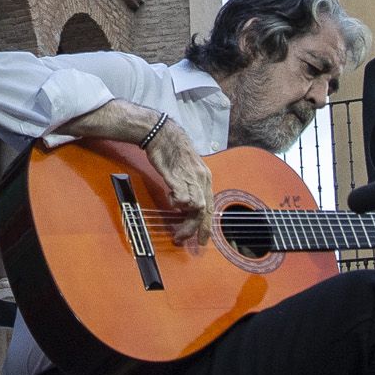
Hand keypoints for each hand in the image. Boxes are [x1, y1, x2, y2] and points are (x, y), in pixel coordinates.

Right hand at [147, 124, 215, 244]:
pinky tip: (172, 201)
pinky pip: (182, 195)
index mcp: (205, 178)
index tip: (201, 240)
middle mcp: (201, 179)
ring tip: (176, 229)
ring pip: (196, 205)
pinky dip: (178, 203)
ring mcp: (190, 178)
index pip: (210, 207)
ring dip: (186, 220)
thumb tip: (187, 205)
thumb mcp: (187, 170)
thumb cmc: (173, 152)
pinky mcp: (177, 175)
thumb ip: (189, 187)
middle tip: (186, 240)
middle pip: (204, 210)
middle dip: (197, 229)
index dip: (206, 226)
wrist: (163, 134)